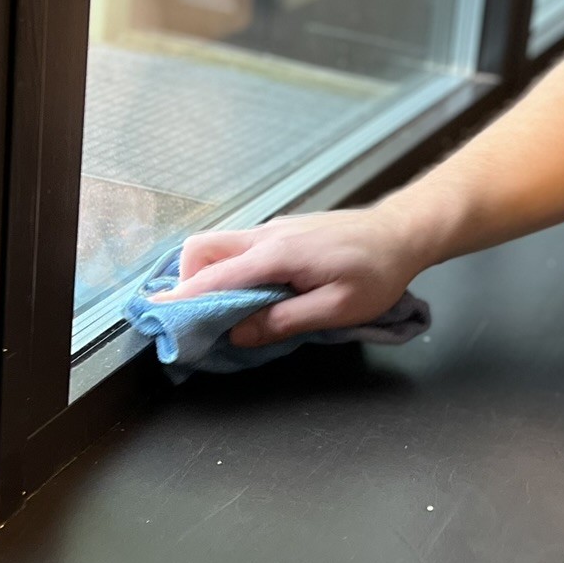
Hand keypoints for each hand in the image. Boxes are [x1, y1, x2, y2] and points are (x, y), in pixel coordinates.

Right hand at [149, 208, 420, 346]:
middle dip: (185, 280)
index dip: (183, 299)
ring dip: (205, 275)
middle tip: (191, 316)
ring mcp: (273, 229)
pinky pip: (239, 247)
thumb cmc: (377, 273)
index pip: (215, 276)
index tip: (160, 318)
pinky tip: (240, 294)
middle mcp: (267, 235)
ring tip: (211, 311)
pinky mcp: (283, 231)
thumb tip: (239, 333)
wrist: (402, 233)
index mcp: (277, 254)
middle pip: (203, 248)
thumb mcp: (336, 308)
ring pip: (219, 245)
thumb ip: (284, 321)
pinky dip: (226, 269)